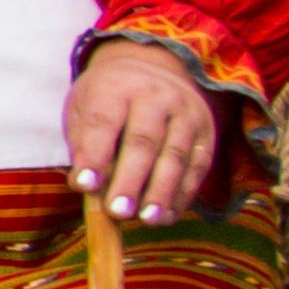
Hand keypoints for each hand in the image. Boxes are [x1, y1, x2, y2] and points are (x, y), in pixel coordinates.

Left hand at [67, 40, 218, 223]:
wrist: (152, 68)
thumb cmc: (106, 99)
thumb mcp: (82, 108)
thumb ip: (83, 144)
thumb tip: (85, 186)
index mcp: (116, 87)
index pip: (104, 122)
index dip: (94, 155)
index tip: (83, 186)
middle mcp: (155, 96)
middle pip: (143, 141)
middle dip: (130, 180)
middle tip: (118, 212)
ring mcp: (186, 113)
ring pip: (175, 156)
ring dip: (162, 192)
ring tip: (148, 220)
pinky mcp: (206, 132)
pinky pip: (198, 167)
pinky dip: (183, 194)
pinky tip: (168, 216)